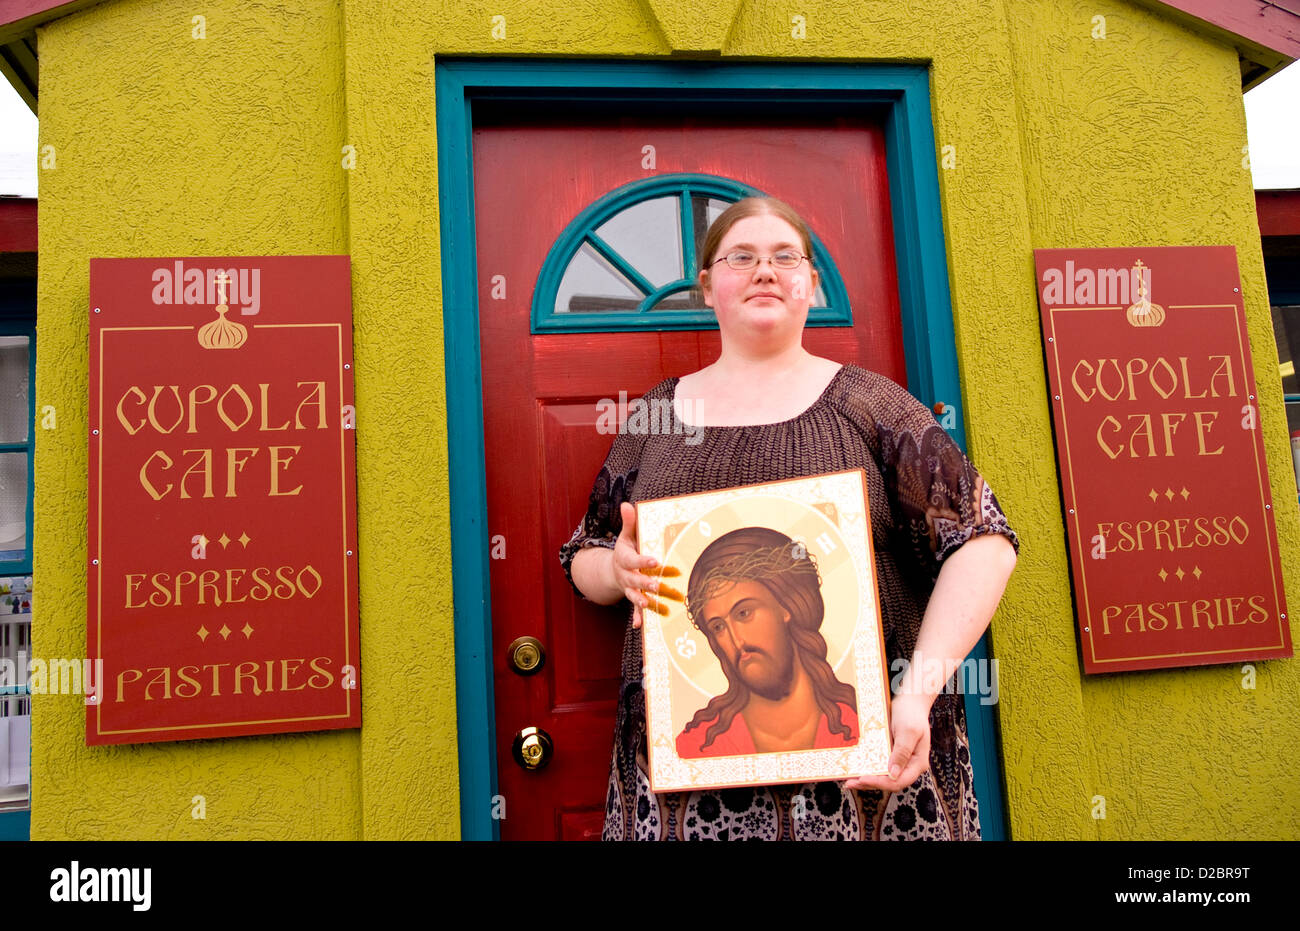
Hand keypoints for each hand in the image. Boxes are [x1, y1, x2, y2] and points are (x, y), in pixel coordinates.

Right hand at [611, 502, 681, 628]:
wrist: (613, 569)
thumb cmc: (626, 550)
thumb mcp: (626, 535)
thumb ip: (629, 522)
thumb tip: (627, 504)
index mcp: (624, 558)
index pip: (633, 559)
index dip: (644, 559)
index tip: (656, 559)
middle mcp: (625, 575)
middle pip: (635, 580)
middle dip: (646, 583)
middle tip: (658, 585)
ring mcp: (628, 588)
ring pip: (634, 596)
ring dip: (641, 601)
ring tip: (649, 605)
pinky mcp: (633, 598)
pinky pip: (634, 609)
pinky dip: (636, 617)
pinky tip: (639, 626)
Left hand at [842, 693, 931, 792]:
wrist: (910, 700)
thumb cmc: (911, 713)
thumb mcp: (908, 731)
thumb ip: (902, 752)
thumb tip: (893, 774)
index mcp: (918, 763)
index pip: (899, 781)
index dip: (881, 783)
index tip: (863, 778)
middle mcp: (909, 765)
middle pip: (889, 782)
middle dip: (870, 783)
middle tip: (850, 782)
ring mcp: (899, 761)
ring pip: (883, 776)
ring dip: (866, 779)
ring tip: (849, 780)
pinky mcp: (890, 755)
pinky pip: (879, 765)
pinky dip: (867, 768)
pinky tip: (854, 769)